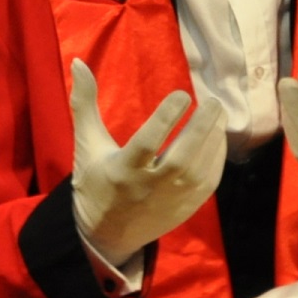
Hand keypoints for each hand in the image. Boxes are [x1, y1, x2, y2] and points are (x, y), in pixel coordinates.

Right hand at [69, 60, 225, 267]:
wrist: (107, 234)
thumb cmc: (95, 181)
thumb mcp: (86, 144)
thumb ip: (84, 103)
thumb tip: (79, 63)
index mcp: (121, 170)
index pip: (147, 143)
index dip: (166, 118)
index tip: (182, 94)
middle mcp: (148, 188)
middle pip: (181, 158)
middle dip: (201, 128)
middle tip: (213, 101)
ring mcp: (169, 201)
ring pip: (199, 170)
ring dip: (213, 140)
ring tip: (218, 113)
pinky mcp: (185, 209)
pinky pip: (208, 182)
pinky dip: (217, 158)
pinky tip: (217, 137)